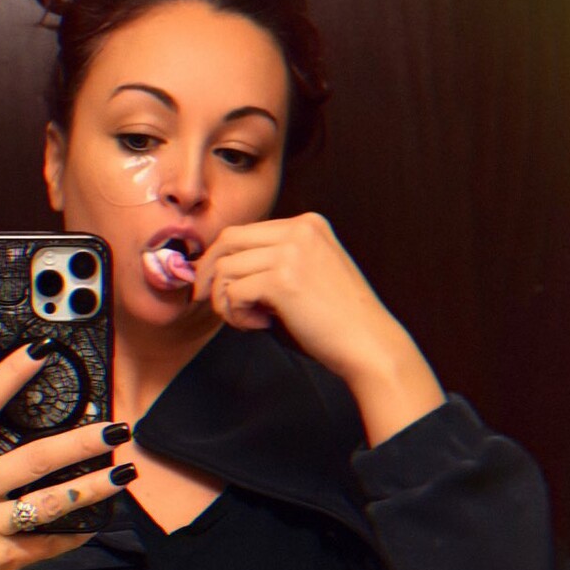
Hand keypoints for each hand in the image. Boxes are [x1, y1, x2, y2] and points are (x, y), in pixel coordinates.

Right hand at [0, 344, 134, 569]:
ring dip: (94, 487)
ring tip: (123, 473)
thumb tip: (23, 427)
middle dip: (82, 442)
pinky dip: (77, 531)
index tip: (41, 351)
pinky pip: (50, 542)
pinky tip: (97, 520)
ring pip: (51, 503)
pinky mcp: (0, 560)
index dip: (10, 376)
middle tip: (117, 428)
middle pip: (34, 459)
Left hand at [191, 213, 445, 441]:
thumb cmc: (336, 321)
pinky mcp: (282, 279)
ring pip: (226, 268)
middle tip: (201, 297)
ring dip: (225, 300)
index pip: (245, 231)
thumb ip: (272, 265)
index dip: (219, 256)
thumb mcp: (306, 276)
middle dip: (207, 271)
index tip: (209, 281)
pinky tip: (259, 325)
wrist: (369, 344)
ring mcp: (291, 252)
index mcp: (308, 225)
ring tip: (246, 320)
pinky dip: (237, 313)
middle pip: (228, 240)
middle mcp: (299, 230)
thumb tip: (219, 272)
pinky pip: (234, 292)